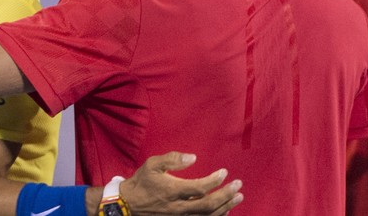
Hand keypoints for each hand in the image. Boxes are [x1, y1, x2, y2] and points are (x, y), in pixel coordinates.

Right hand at [121, 152, 242, 214]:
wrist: (128, 204)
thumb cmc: (142, 181)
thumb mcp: (152, 164)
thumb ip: (172, 159)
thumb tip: (193, 157)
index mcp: (172, 191)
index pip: (199, 188)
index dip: (215, 181)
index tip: (224, 172)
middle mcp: (178, 207)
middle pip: (208, 205)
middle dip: (226, 195)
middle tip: (238, 186)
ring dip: (225, 206)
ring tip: (238, 197)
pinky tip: (226, 209)